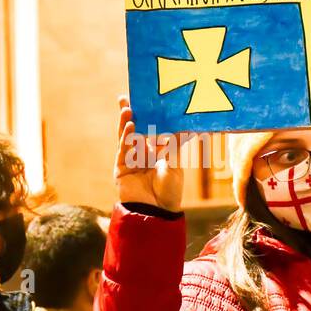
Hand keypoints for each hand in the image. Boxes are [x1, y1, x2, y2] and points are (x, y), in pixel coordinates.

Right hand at [115, 96, 184, 212]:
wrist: (158, 213)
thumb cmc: (170, 191)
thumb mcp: (175, 164)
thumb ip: (176, 145)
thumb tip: (190, 126)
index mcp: (156, 151)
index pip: (150, 129)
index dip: (146, 116)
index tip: (144, 100)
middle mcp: (142, 154)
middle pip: (134, 130)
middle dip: (130, 114)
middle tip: (126, 97)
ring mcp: (130, 161)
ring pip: (127, 138)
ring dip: (126, 124)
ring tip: (127, 109)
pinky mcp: (121, 169)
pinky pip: (123, 151)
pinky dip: (125, 139)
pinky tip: (130, 128)